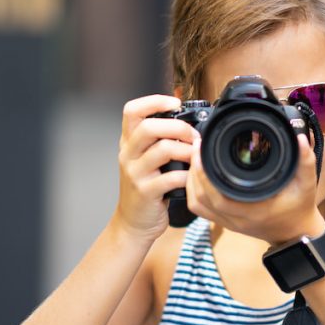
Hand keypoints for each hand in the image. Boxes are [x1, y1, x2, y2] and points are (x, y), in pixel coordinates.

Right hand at [113, 95, 197, 241]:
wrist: (133, 222)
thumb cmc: (146, 188)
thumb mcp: (145, 160)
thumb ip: (159, 141)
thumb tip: (190, 123)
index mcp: (128, 142)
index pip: (131, 110)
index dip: (154, 101)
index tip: (175, 102)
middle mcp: (128, 154)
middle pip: (149, 127)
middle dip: (178, 127)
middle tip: (193, 136)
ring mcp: (135, 173)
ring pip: (162, 150)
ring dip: (187, 150)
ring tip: (196, 156)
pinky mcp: (145, 192)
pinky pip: (171, 178)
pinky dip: (187, 176)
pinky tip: (192, 177)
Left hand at [185, 132, 324, 245]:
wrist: (296, 233)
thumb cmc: (300, 208)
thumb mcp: (307, 184)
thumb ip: (305, 161)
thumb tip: (300, 139)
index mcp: (254, 210)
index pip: (217, 196)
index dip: (203, 174)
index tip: (202, 150)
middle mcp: (237, 219)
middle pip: (201, 199)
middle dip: (193, 171)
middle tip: (196, 148)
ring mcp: (230, 222)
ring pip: (197, 205)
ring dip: (191, 182)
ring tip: (194, 159)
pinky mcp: (226, 222)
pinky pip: (201, 209)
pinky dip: (194, 192)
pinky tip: (198, 176)